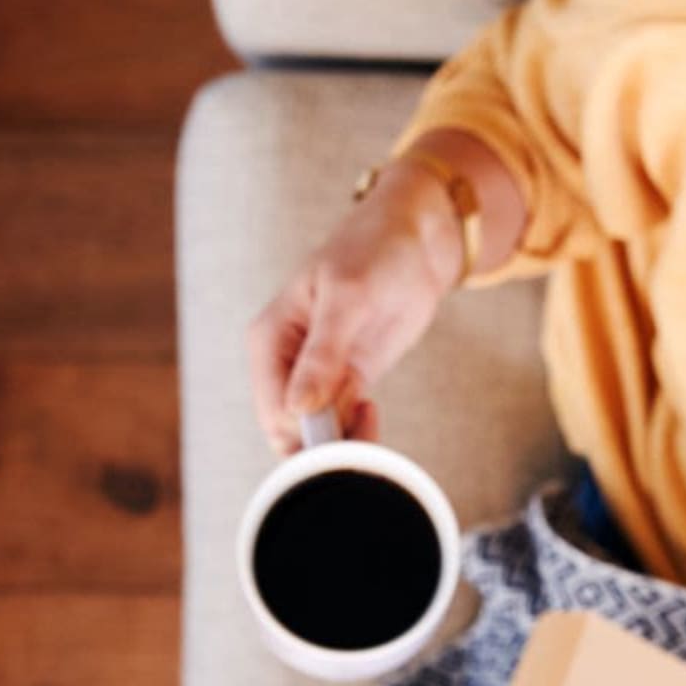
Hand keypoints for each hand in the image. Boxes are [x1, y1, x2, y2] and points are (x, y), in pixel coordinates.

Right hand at [246, 159, 457, 455]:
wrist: (416, 241)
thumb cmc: (375, 252)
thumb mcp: (348, 297)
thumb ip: (323, 355)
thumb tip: (298, 408)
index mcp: (269, 340)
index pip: (274, 412)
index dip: (306, 432)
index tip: (346, 423)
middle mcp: (283, 364)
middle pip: (288, 433)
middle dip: (324, 443)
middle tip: (363, 422)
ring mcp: (313, 378)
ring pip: (314, 437)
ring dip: (344, 441)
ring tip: (371, 413)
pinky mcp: (344, 385)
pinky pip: (339, 429)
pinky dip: (356, 433)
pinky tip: (372, 411)